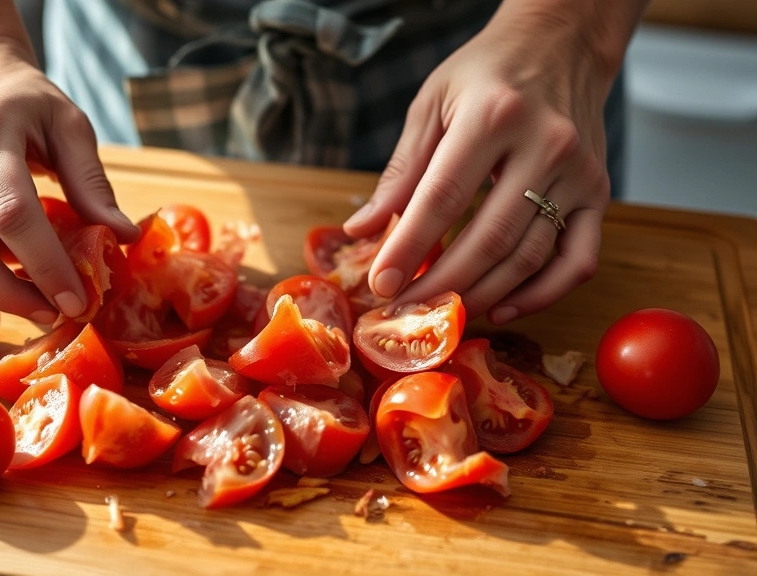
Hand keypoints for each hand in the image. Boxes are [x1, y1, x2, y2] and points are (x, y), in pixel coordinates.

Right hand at [0, 45, 138, 324]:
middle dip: (12, 297)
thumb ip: (91, 181)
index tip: (78, 301)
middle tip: (56, 313)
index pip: (13, 215)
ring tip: (37, 303)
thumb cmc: (23, 101)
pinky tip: (6, 282)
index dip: (46, 266)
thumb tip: (122, 237)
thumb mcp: (68, 124)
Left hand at [344, 2, 638, 323]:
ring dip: (482, 295)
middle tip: (407, 312)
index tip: (381, 284)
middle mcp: (545, 145)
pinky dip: (542, 295)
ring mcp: (579, 173)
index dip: (409, 247)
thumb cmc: (487, 73)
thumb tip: (361, 229)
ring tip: (444, 313)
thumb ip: (400, 171)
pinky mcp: (599, 194)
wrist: (561, 43)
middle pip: (489, 238)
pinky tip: (502, 307)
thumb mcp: (432, 105)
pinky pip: (577, 261)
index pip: (442, 198)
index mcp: (493, 116)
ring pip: (529, 256)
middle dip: (441, 285)